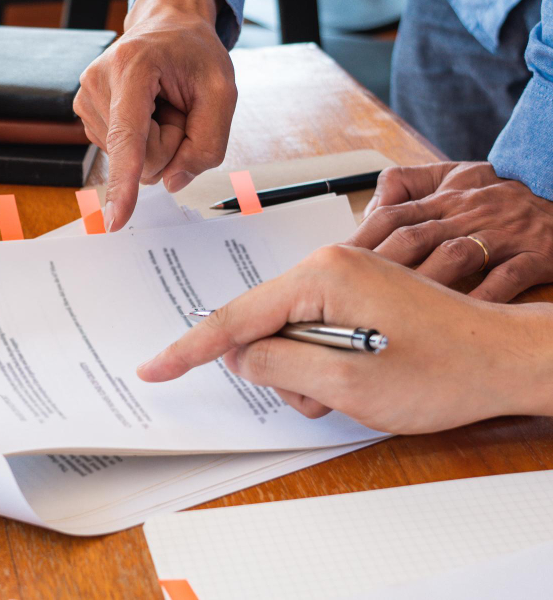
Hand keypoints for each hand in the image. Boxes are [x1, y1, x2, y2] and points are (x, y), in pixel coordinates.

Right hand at [73, 0, 236, 230]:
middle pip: (141, 158)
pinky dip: (142, 138)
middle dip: (169, 141)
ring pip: (131, 159)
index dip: (124, 182)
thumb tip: (172, 182)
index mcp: (133, 67)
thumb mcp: (223, 91)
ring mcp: (86, 98)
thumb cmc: (194, 54)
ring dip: (156, 138)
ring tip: (160, 102)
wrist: (167, 26)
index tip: (115, 219)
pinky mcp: (85, 112)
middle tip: (176, 104)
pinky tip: (145, 108)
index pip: (129, 139)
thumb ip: (208, 143)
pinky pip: (122, 153)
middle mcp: (98, 82)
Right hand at [137, 246, 552, 433]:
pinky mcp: (356, 293)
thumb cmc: (444, 369)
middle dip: (280, 371)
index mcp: (321, 277)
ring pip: (287, 335)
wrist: (507, 359)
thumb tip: (242, 356)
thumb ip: (280, 365)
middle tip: (324, 396)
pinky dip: (323, 361)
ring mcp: (343, 277)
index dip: (190, 349)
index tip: (155, 368)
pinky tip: (357, 376)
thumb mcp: (348, 382)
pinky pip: (312, 330)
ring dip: (306, 373)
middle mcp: (327, 266)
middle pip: (263, 327)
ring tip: (352, 389)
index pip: (236, 317)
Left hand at [347, 162, 552, 301]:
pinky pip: (507, 277)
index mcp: (446, 196)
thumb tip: (370, 204)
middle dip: (377, 265)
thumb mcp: (459, 176)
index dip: (359, 239)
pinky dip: (482, 296)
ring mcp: (503, 234)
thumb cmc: (506, 199)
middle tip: (349, 294)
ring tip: (392, 310)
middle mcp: (469, 212)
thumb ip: (411, 183)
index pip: (392, 214)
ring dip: (420, 282)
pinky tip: (458, 315)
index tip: (332, 265)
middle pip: (413, 236)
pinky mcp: (537, 254)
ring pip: (454, 255)